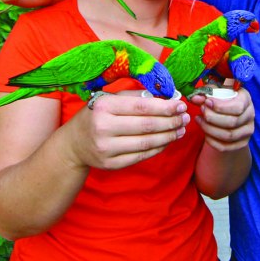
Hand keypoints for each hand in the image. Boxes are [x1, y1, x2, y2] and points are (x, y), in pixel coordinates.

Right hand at [68, 92, 189, 170]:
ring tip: (180, 129)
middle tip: (185, 118)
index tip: (180, 105)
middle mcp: (103, 127)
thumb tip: (167, 97)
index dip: (164, 107)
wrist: (74, 144)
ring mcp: (106, 148)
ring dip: (168, 136)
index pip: (141, 107)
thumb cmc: (97, 115)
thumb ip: (136, 96)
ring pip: (146, 143)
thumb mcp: (110, 99)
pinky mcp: (111, 164)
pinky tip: (167, 141)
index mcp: (104, 107)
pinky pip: (141, 156)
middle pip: (146, 126)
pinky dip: (158, 148)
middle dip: (170, 121)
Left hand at [190, 88, 254, 152]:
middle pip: (232, 122)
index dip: (220, 106)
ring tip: (199, 120)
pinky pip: (225, 147)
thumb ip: (205, 94)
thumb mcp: (215, 93)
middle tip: (201, 111)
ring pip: (228, 136)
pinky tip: (204, 132)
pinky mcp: (242, 143)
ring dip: (209, 129)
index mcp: (246, 99)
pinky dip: (212, 141)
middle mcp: (250, 115)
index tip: (207, 102)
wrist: (230, 114)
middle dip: (212, 117)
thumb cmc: (222, 100)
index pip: (237, 107)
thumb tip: (195, 98)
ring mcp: (247, 130)